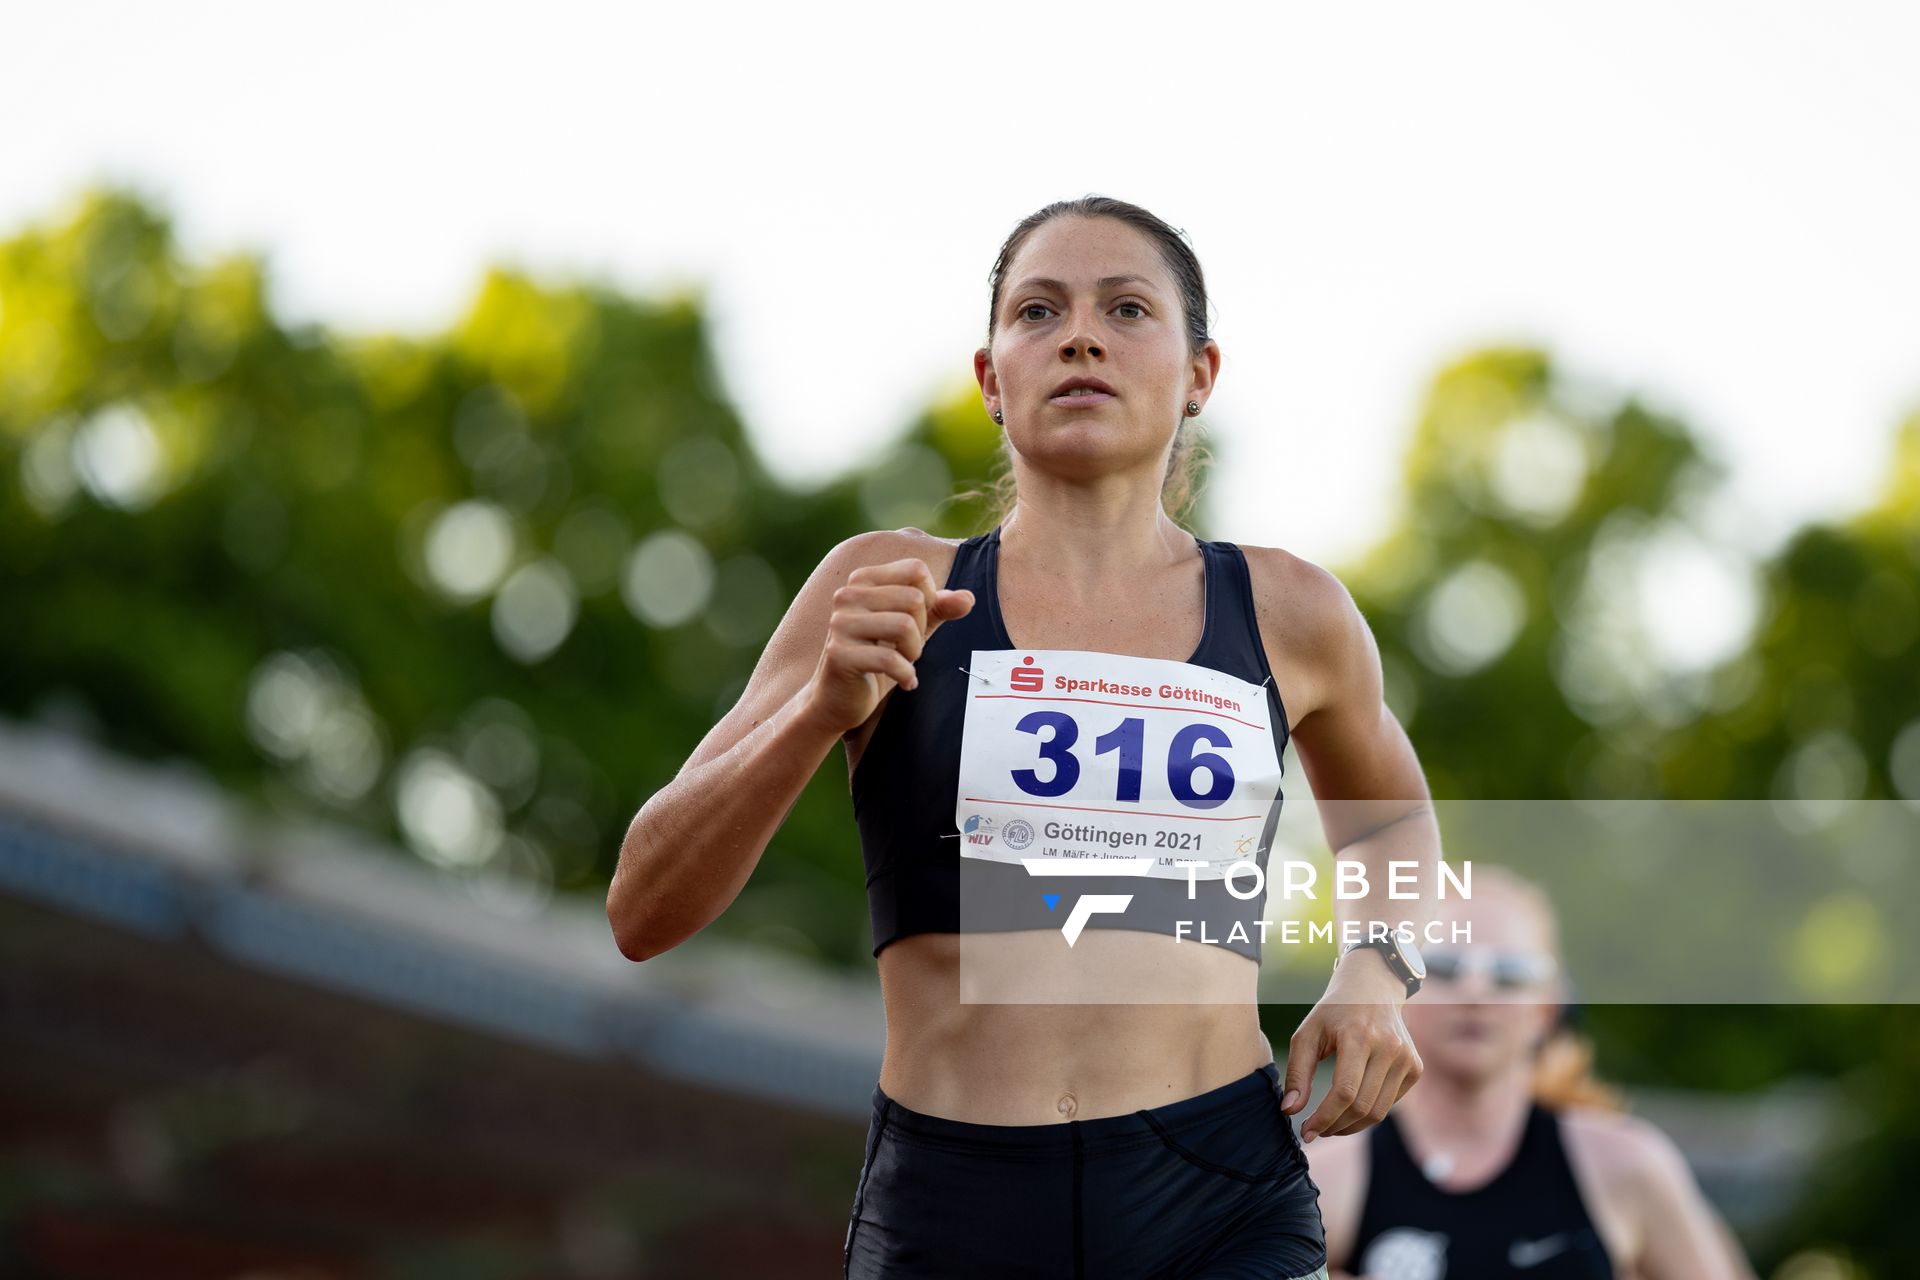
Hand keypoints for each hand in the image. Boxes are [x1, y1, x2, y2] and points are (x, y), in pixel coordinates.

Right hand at [803, 557, 972, 734]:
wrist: (836, 700)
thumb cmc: (876, 660)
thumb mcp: (911, 630)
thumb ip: (938, 610)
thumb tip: (968, 598)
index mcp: (862, 580)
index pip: (915, 569)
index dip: (929, 598)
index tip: (916, 623)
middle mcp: (847, 595)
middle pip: (914, 598)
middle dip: (921, 629)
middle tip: (908, 649)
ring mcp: (840, 624)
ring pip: (904, 625)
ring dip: (914, 652)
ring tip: (904, 663)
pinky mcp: (839, 654)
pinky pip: (891, 659)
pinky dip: (906, 675)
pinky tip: (904, 682)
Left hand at [1281, 948, 1422, 1141]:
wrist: (1374, 988)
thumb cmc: (1334, 1012)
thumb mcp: (1307, 1033)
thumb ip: (1296, 1072)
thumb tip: (1289, 1111)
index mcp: (1359, 1036)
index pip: (1344, 1092)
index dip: (1324, 1118)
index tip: (1305, 1132)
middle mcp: (1389, 1047)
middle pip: (1362, 1107)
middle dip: (1335, 1127)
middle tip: (1315, 1131)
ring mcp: (1407, 1059)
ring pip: (1378, 1112)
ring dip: (1351, 1126)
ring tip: (1329, 1125)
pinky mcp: (1415, 1068)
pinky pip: (1389, 1104)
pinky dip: (1367, 1113)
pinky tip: (1349, 1108)